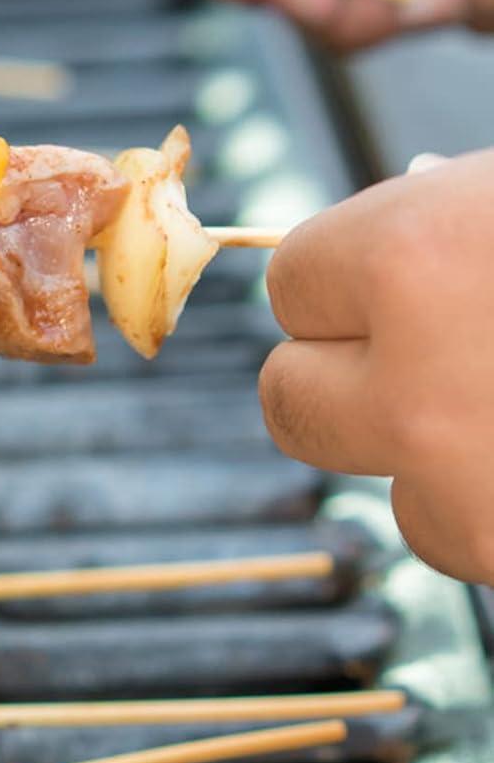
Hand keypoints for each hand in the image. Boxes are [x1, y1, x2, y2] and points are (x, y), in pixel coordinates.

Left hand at [259, 149, 493, 583]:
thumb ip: (444, 217)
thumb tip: (388, 239)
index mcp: (417, 260)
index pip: (291, 282)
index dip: (347, 280)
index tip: (399, 275)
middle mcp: (417, 392)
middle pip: (288, 401)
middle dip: (346, 375)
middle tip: (436, 347)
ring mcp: (470, 496)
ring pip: (392, 496)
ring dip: (438, 461)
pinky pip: (477, 546)